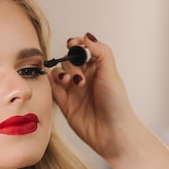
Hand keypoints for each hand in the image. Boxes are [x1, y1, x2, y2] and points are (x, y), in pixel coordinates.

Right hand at [48, 33, 138, 161]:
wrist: (112, 133)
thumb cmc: (116, 105)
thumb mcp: (111, 72)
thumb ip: (100, 51)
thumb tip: (86, 36)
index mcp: (97, 69)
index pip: (82, 50)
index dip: (75, 45)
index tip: (72, 44)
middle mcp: (85, 79)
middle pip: (68, 61)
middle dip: (71, 64)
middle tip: (80, 79)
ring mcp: (74, 91)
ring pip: (58, 73)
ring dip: (61, 73)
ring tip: (70, 83)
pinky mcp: (65, 104)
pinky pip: (53, 89)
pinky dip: (51, 83)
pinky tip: (57, 83)